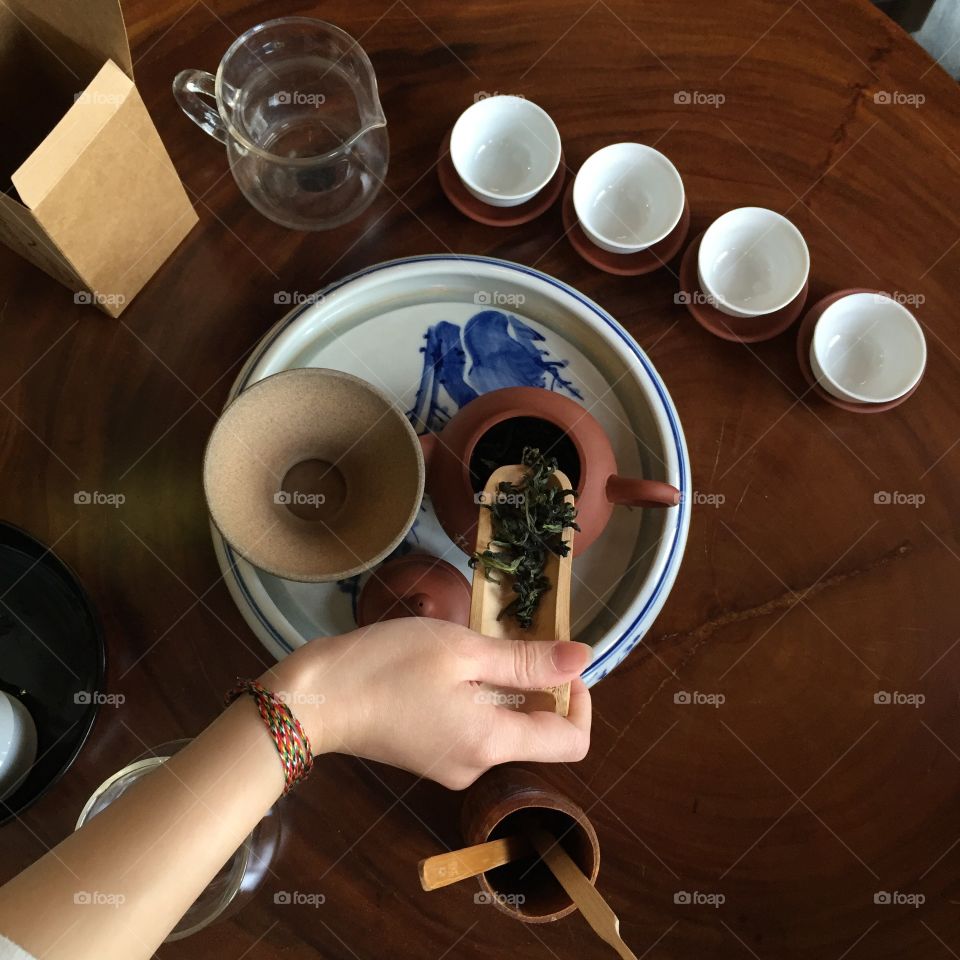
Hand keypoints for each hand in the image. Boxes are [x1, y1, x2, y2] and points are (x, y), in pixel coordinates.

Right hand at [264, 619, 590, 788]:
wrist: (312, 699)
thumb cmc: (387, 666)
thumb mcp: (461, 651)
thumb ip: (526, 660)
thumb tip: (584, 659)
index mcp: (492, 745)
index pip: (572, 741)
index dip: (580, 700)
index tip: (559, 660)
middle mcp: (478, 767)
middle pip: (536, 732)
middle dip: (536, 686)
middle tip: (505, 640)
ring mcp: (451, 766)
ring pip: (503, 726)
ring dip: (502, 687)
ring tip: (468, 648)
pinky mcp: (429, 756)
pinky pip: (473, 728)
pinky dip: (476, 697)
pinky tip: (444, 666)